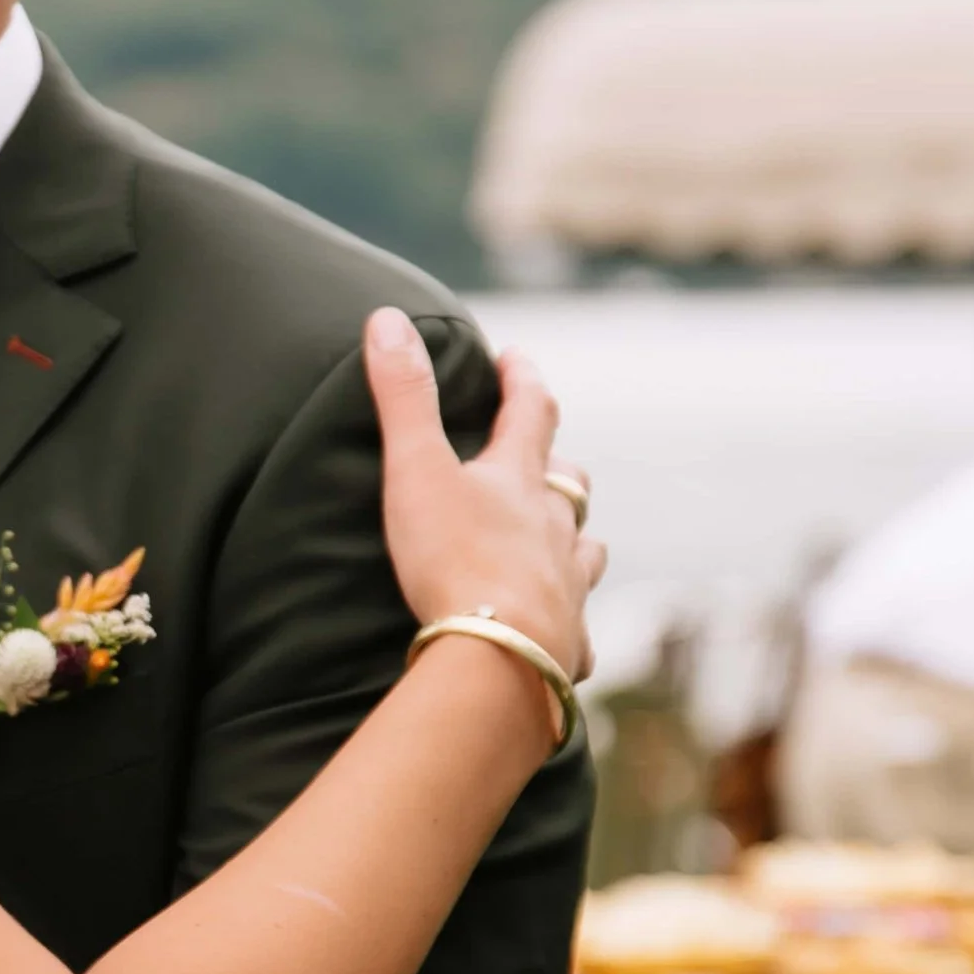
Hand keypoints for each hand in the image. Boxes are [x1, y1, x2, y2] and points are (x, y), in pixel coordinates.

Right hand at [364, 307, 604, 680]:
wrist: (498, 655)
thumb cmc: (455, 560)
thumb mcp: (415, 471)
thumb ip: (403, 398)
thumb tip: (387, 319)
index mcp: (519, 481)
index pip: (530, 411)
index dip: (522, 380)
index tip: (516, 358)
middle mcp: (555, 528)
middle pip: (570, 482)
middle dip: (558, 463)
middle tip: (545, 455)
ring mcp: (568, 585)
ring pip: (585, 550)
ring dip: (573, 539)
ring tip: (559, 541)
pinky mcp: (569, 642)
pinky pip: (579, 631)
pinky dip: (570, 624)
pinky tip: (561, 635)